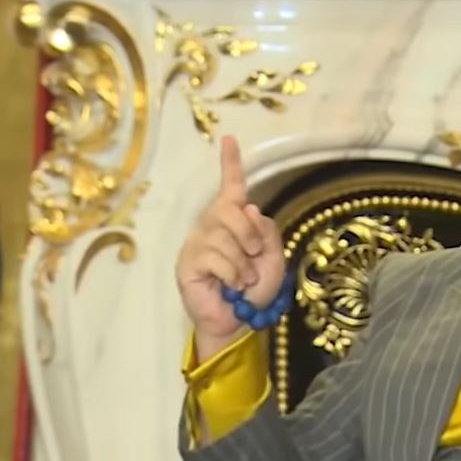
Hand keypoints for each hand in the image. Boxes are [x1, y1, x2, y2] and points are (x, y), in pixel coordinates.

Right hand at [175, 135, 285, 359]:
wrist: (238, 321)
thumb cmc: (254, 290)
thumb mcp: (272, 258)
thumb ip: (267, 231)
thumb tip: (249, 208)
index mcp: (233, 221)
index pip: (232, 187)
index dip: (231, 163)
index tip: (230, 139)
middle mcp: (211, 225)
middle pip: (232, 209)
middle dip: (251, 235)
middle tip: (254, 258)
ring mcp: (197, 242)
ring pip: (225, 236)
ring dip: (243, 263)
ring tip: (242, 280)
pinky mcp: (187, 262)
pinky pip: (216, 257)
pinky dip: (233, 273)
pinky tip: (231, 286)